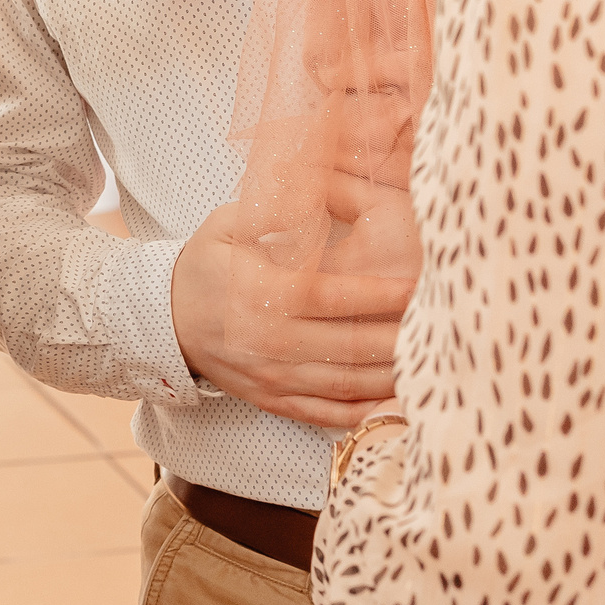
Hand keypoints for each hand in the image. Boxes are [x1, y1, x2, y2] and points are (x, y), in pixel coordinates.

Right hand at [169, 201, 414, 428]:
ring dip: (393, 376)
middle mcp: (269, 342)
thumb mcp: (227, 225)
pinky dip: (365, 411)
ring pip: (347, 384)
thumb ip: (273, 213)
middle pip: (350, 346)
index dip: (379, 295)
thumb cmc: (205, 264)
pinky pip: (328, 414)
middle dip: (401, 337)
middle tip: (443, 325)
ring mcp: (272, 377)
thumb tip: (318, 191)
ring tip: (433, 361)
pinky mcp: (273, 400)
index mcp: (261, 294)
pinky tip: (397, 400)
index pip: (332, 298)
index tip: (418, 286)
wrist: (161, 319)